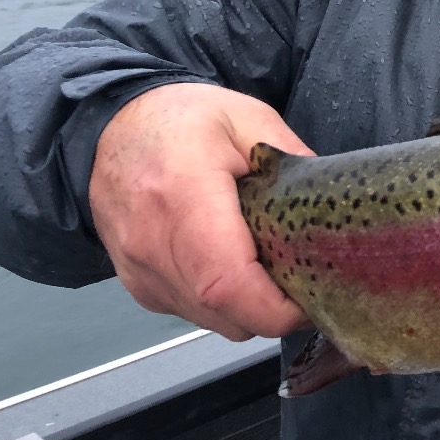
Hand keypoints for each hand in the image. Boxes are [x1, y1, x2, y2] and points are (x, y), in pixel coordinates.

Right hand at [89, 83, 314, 340]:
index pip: (226, 282)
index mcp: (184, 194)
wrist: (113, 125)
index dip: (274, 307)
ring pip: (209, 320)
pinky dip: (219, 303)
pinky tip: (233, 266)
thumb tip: (327, 204)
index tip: (310, 299)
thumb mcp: (250, 118)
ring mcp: (139, 268)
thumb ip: (293, 161)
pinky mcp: (136, 283)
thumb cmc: (180, 119)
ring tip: (269, 267)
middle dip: (273, 311)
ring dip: (247, 309)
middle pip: (223, 313)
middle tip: (303, 279)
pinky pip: (189, 311)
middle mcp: (153, 242)